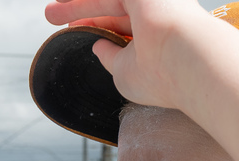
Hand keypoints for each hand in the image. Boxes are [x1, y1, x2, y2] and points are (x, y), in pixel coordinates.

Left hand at [44, 0, 219, 113]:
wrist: (189, 61)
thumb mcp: (125, 72)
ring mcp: (152, 1)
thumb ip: (110, 57)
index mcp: (157, 35)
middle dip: (80, 10)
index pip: (120, 24)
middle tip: (51, 15)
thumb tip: (97, 46)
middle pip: (111, 6)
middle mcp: (157, 14)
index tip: (72, 31)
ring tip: (49, 12)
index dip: (94, 25)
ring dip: (76, 4)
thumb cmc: (162, 76)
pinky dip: (84, 3)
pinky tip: (66, 3)